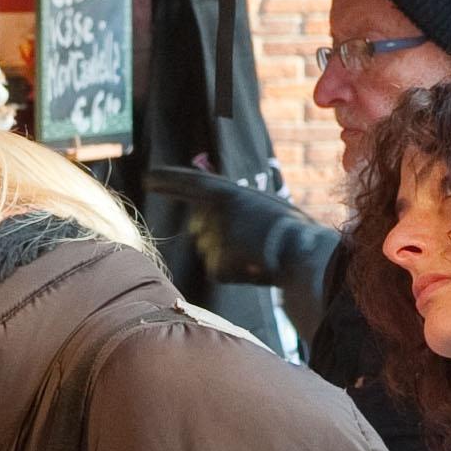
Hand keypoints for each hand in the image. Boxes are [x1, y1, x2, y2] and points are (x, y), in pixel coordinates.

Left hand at [144, 165, 329, 286]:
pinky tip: (254, 268)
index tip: (147, 177)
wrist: (303, 255)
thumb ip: (233, 207)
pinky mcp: (216, 267)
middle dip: (217, 233)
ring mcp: (213, 241)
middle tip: (250, 238)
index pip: (188, 183)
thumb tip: (211, 220)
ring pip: (209, 250)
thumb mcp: (262, 205)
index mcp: (227, 192)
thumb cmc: (291, 229)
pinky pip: (219, 270)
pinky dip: (235, 272)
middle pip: (200, 226)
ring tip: (257, 252)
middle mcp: (213, 214)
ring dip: (229, 253)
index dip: (167, 180)